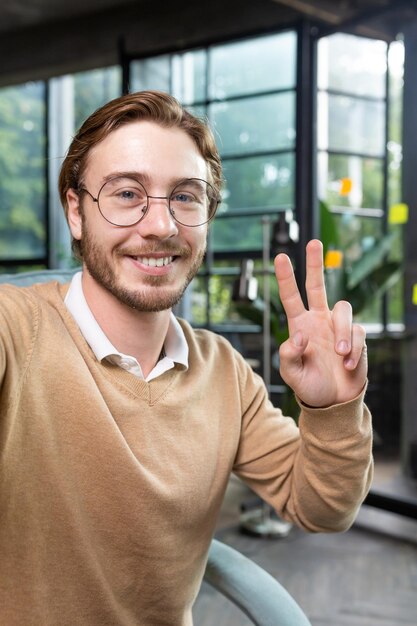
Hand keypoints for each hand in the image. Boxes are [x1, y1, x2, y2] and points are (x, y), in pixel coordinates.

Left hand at [274, 239, 366, 407]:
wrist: (333, 401)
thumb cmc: (309, 385)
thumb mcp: (291, 374)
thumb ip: (289, 355)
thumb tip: (298, 335)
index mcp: (299, 325)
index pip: (291, 297)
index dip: (286, 278)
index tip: (281, 257)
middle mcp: (318, 320)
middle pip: (317, 285)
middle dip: (315, 264)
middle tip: (313, 242)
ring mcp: (338, 327)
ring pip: (343, 308)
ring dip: (341, 331)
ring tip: (339, 353)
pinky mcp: (356, 337)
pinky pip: (358, 333)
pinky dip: (353, 349)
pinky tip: (347, 365)